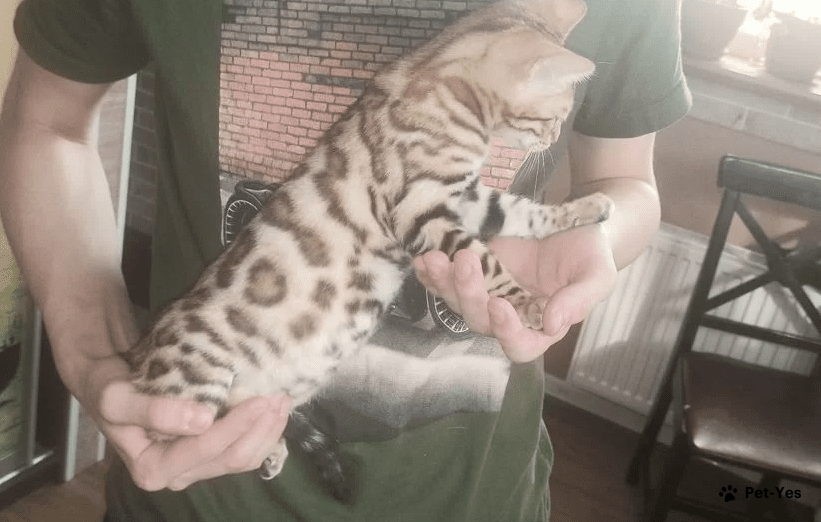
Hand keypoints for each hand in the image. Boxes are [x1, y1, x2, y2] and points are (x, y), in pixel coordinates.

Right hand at [94, 359, 290, 490]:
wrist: (108, 383)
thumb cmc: (108, 389)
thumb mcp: (117, 398)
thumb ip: (153, 412)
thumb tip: (200, 420)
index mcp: (153, 468)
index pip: (205, 449)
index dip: (236, 425)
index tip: (260, 399)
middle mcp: (177, 475)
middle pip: (231, 458)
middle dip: (260, 429)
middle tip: (280, 396)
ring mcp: (196, 466)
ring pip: (244, 458)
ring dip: (268, 432)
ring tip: (284, 401)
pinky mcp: (209, 454)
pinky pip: (244, 451)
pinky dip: (262, 432)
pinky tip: (275, 412)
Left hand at [414, 224, 616, 361]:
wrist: (573, 221)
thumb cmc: (590, 253)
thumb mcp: (598, 274)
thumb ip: (579, 301)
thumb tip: (553, 325)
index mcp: (540, 327)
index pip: (519, 345)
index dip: (506, 332)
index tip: (500, 304)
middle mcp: (509, 317)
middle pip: (480, 321)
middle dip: (468, 294)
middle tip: (467, 261)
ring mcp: (487, 294)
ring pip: (457, 301)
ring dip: (444, 283)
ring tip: (436, 258)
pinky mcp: (472, 272)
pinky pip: (445, 281)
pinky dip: (431, 274)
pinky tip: (423, 260)